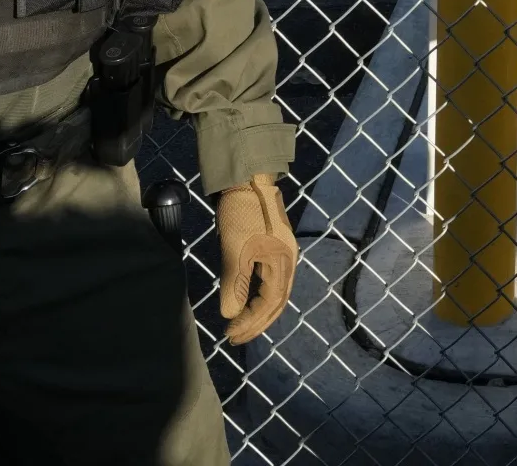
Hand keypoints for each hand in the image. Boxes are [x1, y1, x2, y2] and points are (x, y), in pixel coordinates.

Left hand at [214, 174, 297, 344]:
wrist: (249, 178)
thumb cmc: (242, 213)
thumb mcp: (234, 250)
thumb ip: (234, 284)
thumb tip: (229, 315)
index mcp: (282, 262)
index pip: (269, 303)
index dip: (251, 321)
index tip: (230, 333)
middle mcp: (287, 261)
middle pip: (275, 302)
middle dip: (256, 322)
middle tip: (235, 338)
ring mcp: (281, 254)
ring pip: (273, 292)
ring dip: (257, 311)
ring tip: (239, 324)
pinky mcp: (272, 247)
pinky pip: (268, 280)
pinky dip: (257, 295)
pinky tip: (246, 300)